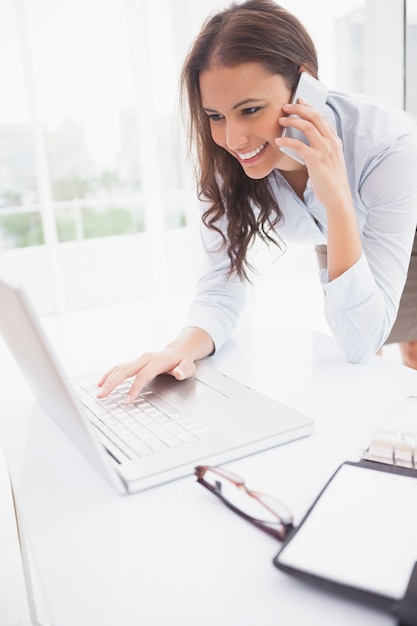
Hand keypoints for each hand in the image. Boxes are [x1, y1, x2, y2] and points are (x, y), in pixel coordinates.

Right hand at [96, 326, 213, 402]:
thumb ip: (184, 370)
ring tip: (99, 391)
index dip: (135, 388)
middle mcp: (145, 358)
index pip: (143, 375)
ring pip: (119, 368)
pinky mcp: (135, 362)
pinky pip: (119, 367)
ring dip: (108, 379)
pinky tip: (102, 382)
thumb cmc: (183, 361)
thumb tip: (179, 373)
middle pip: (125, 370)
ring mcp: (138, 359)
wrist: (179, 350)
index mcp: (157, 361)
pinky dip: (109, 374)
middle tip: (103, 395)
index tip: (127, 400)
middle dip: (113, 383)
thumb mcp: (189, 366)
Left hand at [276, 100, 351, 209]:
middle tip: (286, 106)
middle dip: (299, 108)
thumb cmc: (331, 182)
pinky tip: (278, 142)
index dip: (309, 107)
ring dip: (292, 121)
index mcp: (335, 141)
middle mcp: (332, 142)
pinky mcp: (316, 160)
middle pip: (315, 117)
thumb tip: (305, 144)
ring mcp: (325, 150)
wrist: (338, 197)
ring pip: (307, 126)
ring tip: (281, 120)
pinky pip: (298, 145)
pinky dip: (287, 141)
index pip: (322, 117)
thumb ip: (321, 150)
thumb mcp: (329, 161)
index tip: (299, 101)